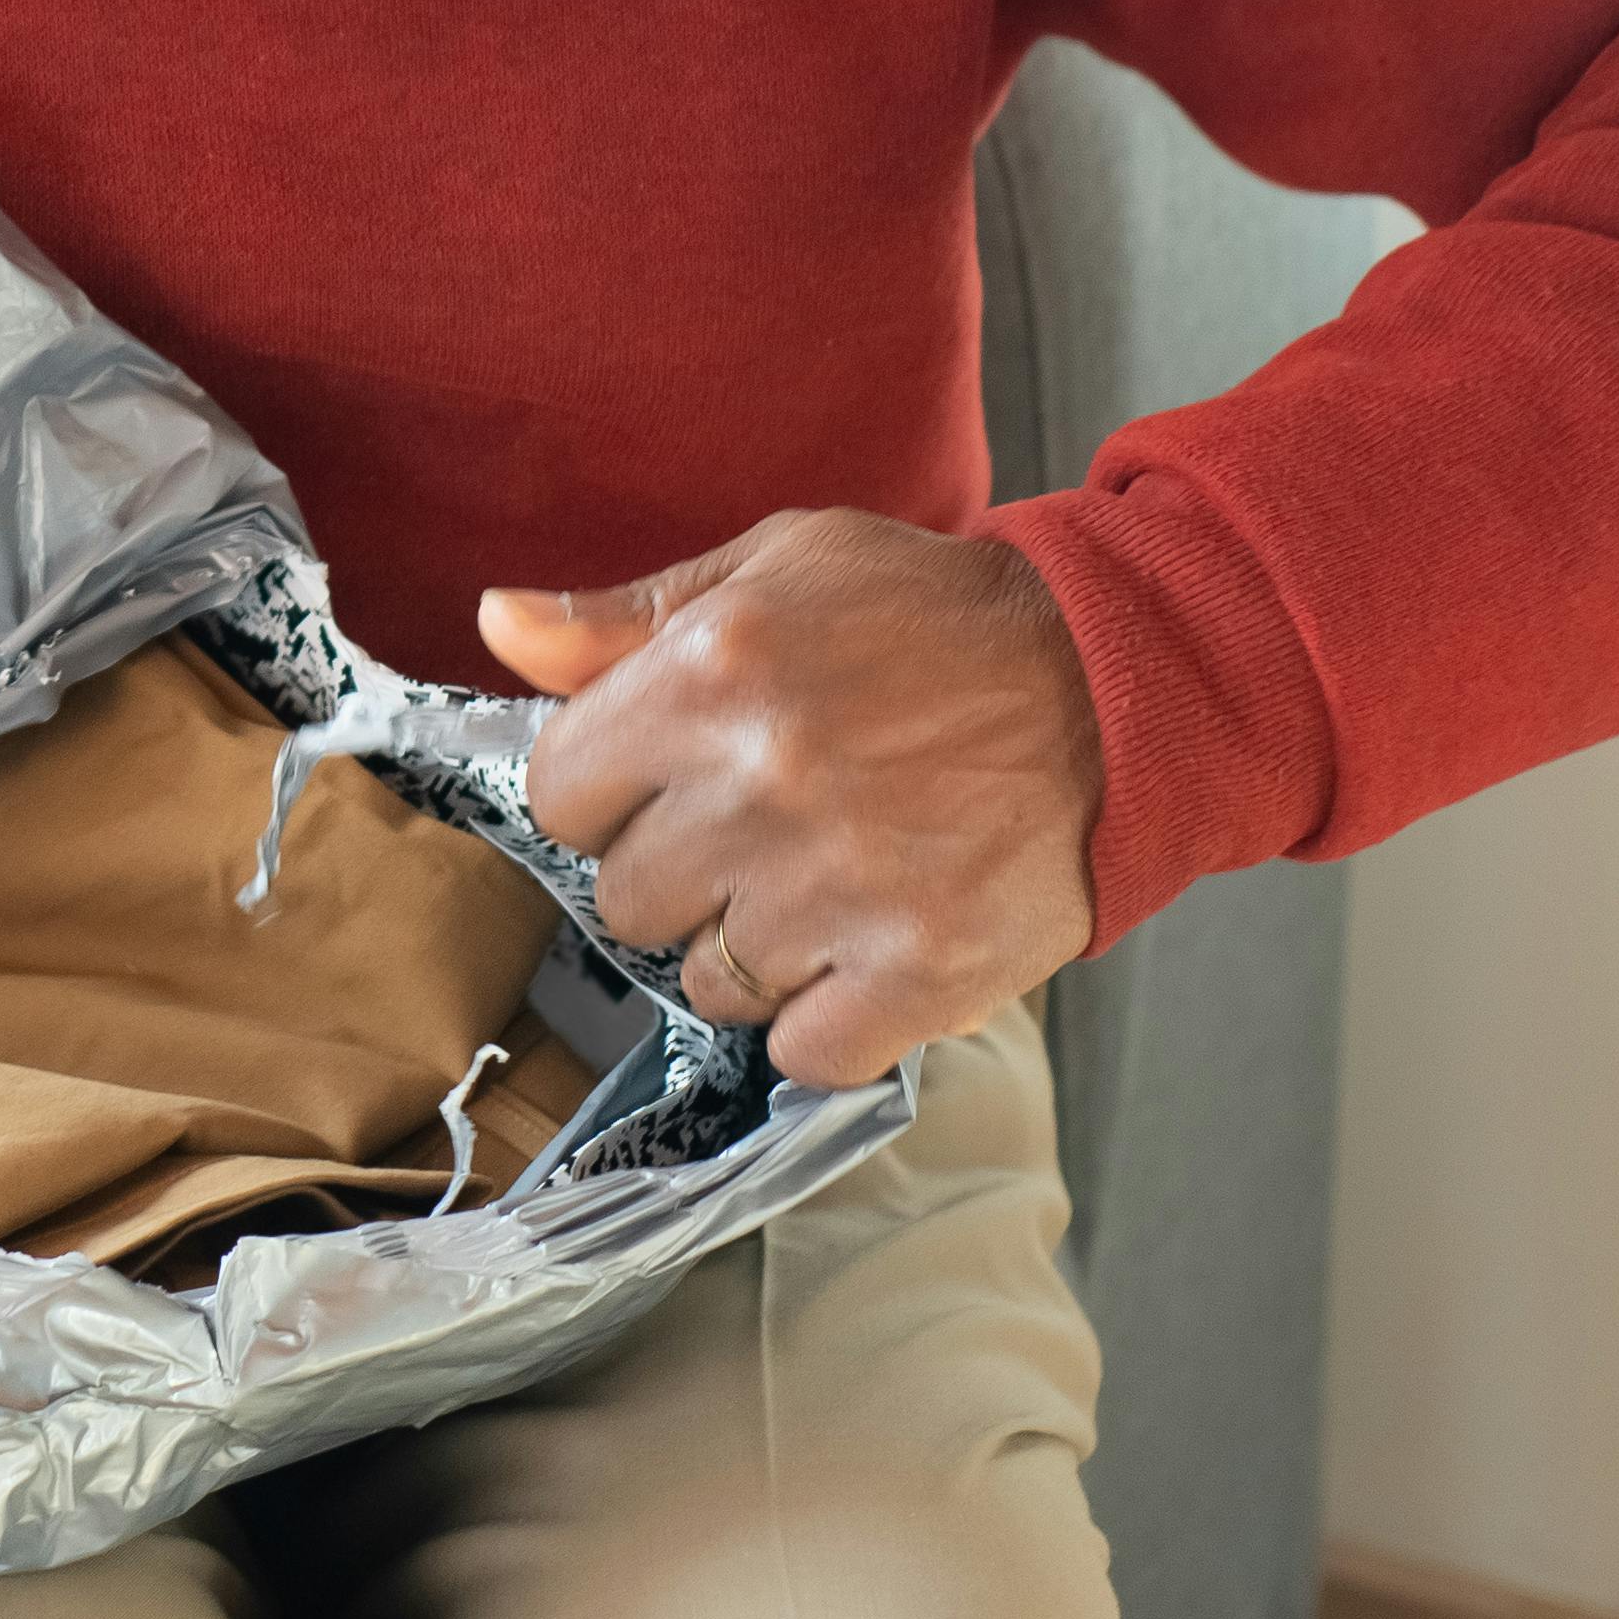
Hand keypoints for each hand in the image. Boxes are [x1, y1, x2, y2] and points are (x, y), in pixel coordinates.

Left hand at [482, 509, 1104, 1091]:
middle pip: (627, 903)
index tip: (668, 786)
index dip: (608, 799)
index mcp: (709, 673)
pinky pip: (804, 1050)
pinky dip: (831, 1019)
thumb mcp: (780, 568)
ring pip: (710, 985)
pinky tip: (873, 948)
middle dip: (684, 875)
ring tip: (837, 878)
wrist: (1122, 682)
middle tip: (771, 829)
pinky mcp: (919, 972)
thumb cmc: (938, 619)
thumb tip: (497, 626)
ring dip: (760, 950)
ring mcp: (838, 889)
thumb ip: (627, 617)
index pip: (559, 796)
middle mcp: (761, 785)